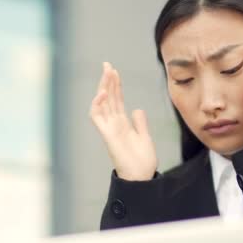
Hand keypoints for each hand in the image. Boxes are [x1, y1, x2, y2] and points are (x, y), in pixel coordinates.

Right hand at [89, 62, 157, 180]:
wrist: (141, 177)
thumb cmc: (142, 162)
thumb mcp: (144, 137)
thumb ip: (140, 123)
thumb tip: (137, 109)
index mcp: (122, 124)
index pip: (117, 100)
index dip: (115, 85)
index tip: (114, 70)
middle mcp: (114, 124)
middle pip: (109, 98)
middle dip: (107, 81)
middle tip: (107, 65)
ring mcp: (109, 129)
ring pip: (102, 104)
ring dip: (103, 88)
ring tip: (106, 73)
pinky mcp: (107, 135)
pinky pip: (97, 118)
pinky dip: (98, 104)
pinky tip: (103, 92)